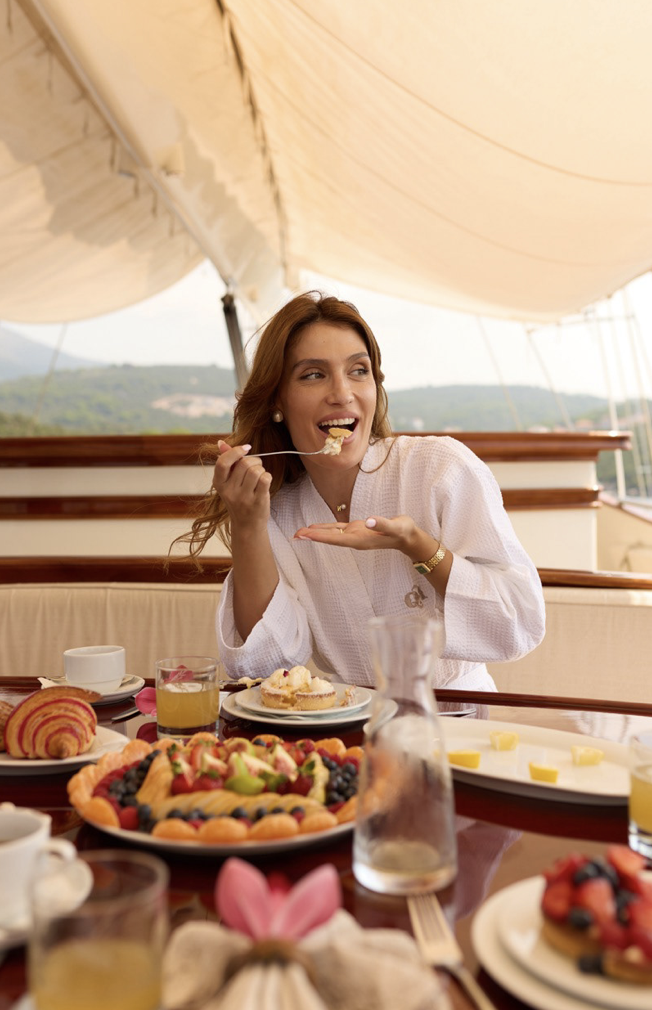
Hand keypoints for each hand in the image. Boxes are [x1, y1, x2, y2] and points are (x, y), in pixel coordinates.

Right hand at [212, 440, 271, 526]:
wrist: (247, 525)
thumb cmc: (239, 499)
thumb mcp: (228, 482)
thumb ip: (226, 462)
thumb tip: (221, 443)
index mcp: (219, 483)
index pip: (223, 462)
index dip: (235, 451)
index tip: (246, 448)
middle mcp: (229, 491)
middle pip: (244, 463)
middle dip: (254, 461)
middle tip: (255, 468)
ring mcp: (243, 498)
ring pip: (256, 470)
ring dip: (261, 470)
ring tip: (259, 477)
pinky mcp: (257, 502)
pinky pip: (265, 478)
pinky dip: (268, 477)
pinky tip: (265, 483)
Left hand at [294, 514, 423, 553]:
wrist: (408, 538)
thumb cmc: (403, 532)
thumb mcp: (396, 527)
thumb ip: (382, 524)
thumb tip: (368, 521)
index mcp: (360, 539)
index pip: (336, 538)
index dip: (320, 536)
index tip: (306, 535)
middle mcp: (354, 539)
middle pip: (329, 539)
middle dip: (312, 537)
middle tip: (294, 536)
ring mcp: (355, 536)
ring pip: (331, 535)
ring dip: (315, 534)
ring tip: (299, 533)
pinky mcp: (356, 530)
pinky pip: (337, 530)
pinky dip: (325, 529)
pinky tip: (315, 529)